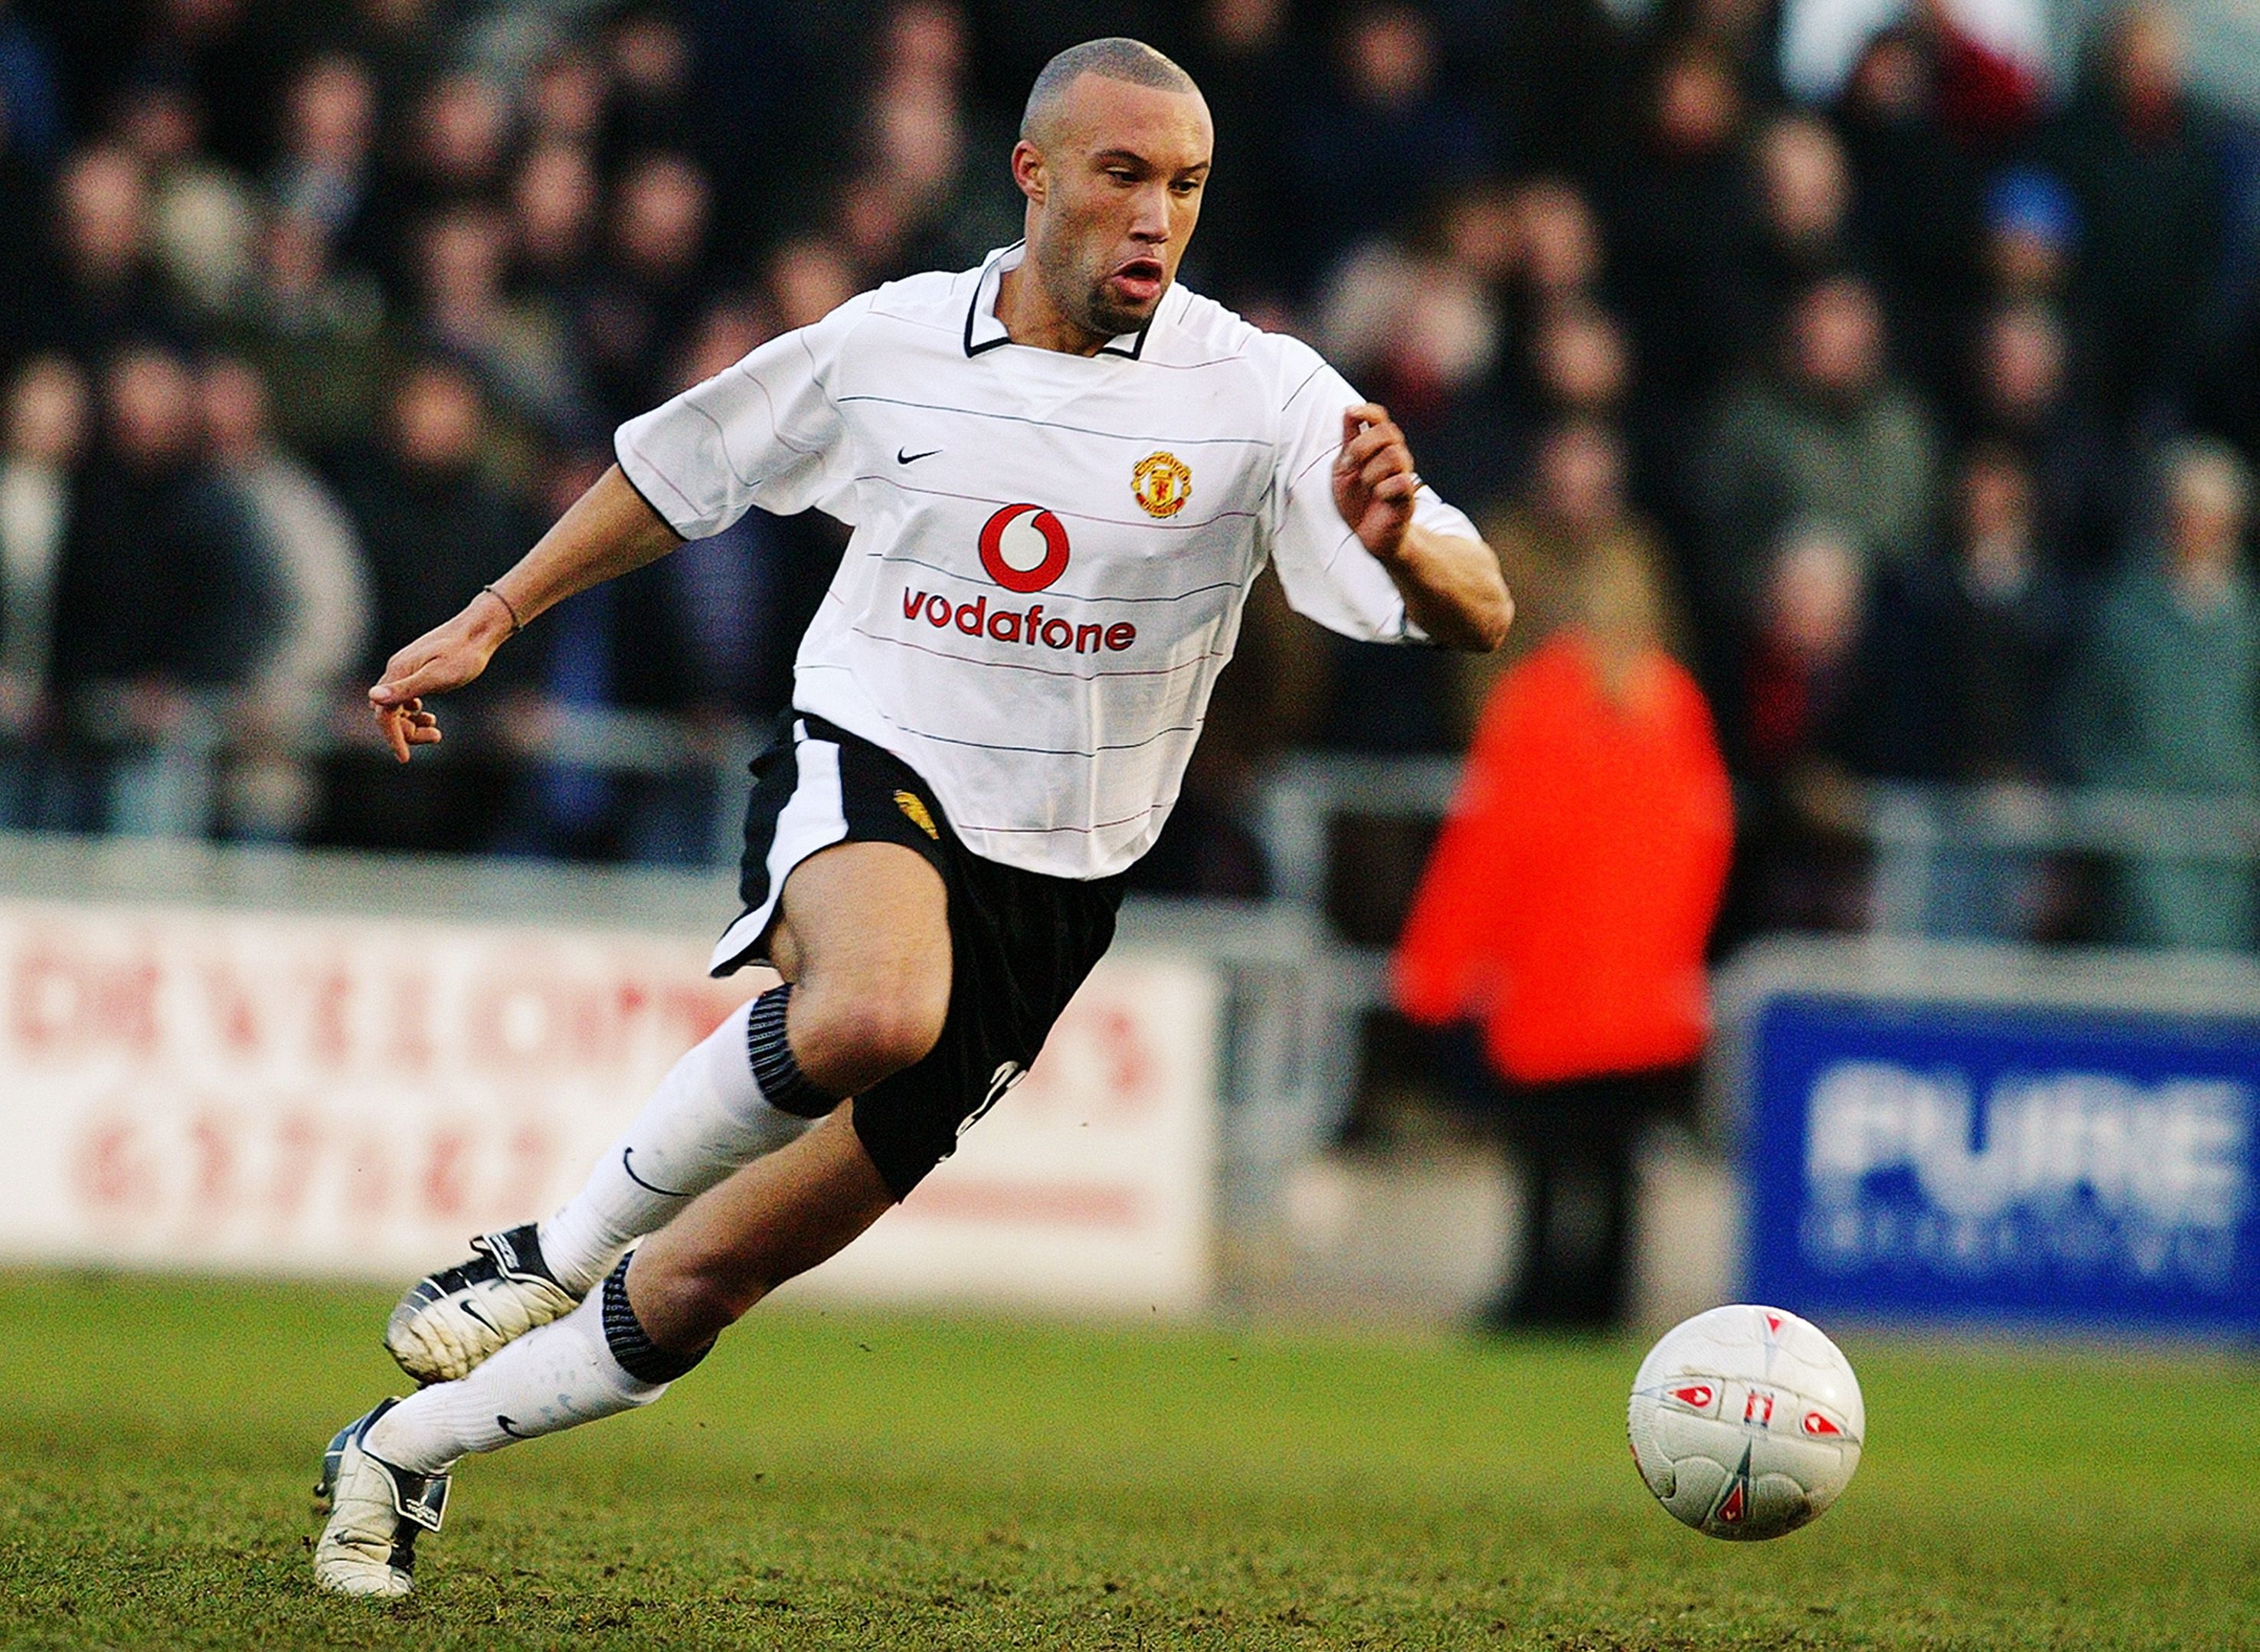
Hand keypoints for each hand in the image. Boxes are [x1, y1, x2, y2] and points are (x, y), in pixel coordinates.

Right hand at [367, 593, 513, 762]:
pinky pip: (406, 699)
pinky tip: (429, 717)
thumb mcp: (438, 676)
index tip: (405, 758)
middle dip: (407, 732)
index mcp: (398, 672)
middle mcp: (396, 671)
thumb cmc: (464, 654)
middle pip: (389, 713)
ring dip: (412, 724)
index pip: (384, 714)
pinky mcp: (417, 671)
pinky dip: (415, 713)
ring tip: (435, 730)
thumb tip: (373, 697)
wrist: (479, 631)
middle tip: (436, 737)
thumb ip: (406, 689)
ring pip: (398, 708)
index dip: (393, 738)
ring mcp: (406, 671)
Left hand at [1332, 403, 1421, 559]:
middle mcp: (1395, 456)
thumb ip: (1347, 442)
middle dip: (1362, 446)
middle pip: (1387, 432)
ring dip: (1371, 471)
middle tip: (1351, 466)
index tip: (1351, 413)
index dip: (1367, 411)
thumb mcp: (1343, 469)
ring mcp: (1403, 475)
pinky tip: (1379, 496)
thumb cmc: (1357, 501)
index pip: (1380, 418)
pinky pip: (1402, 481)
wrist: (1368, 535)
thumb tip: (1349, 410)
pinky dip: (1384, 489)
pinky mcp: (1408, 497)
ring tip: (1367, 486)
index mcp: (1378, 447)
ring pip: (1394, 455)